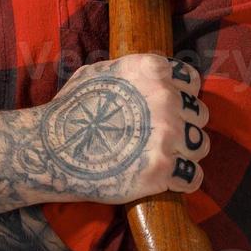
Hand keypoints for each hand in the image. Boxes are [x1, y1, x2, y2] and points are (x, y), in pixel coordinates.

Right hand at [34, 53, 210, 205]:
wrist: (50, 150)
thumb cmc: (70, 110)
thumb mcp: (100, 72)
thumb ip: (133, 72)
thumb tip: (154, 76)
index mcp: (152, 70)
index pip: (191, 81)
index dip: (182, 95)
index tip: (171, 108)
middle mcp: (165, 99)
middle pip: (199, 113)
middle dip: (186, 124)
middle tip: (165, 137)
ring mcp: (166, 135)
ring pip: (200, 145)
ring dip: (187, 152)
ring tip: (167, 158)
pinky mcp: (162, 170)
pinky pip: (193, 177)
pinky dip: (184, 180)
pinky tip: (169, 179)